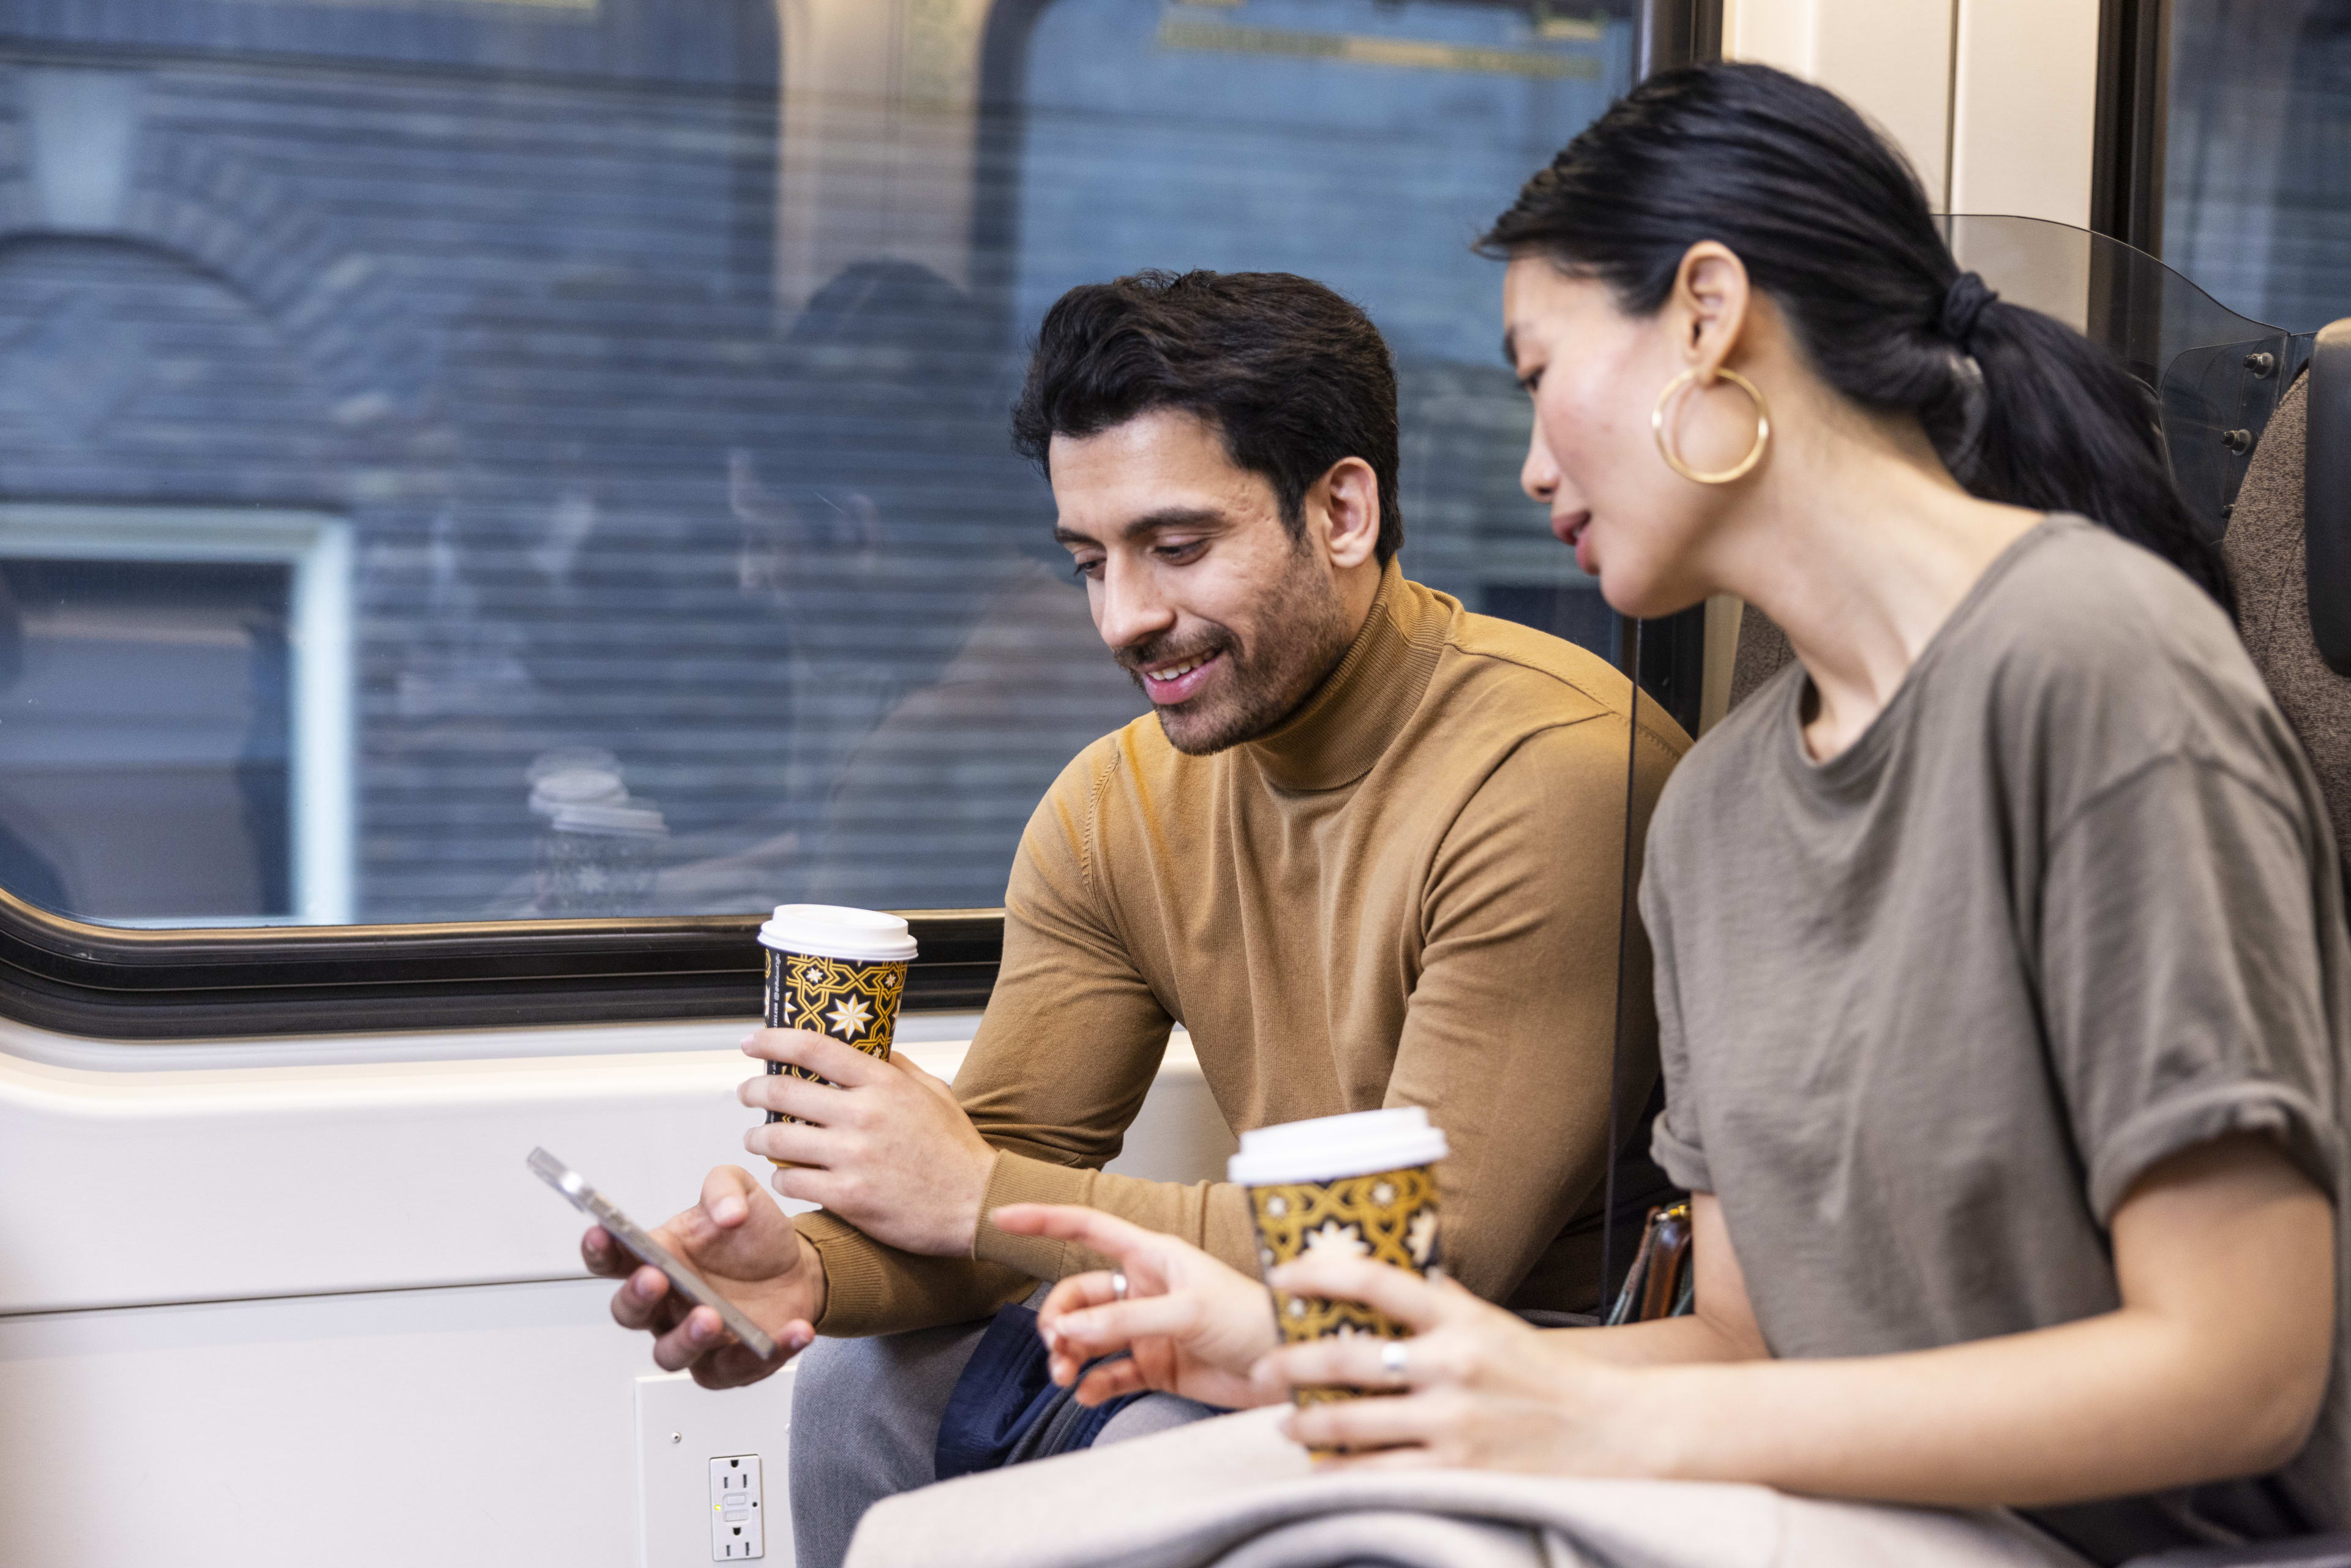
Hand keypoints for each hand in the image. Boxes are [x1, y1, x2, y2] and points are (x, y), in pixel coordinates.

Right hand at [584, 1165, 823, 1388]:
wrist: (798, 1269)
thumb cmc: (755, 1237)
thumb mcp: (743, 1194)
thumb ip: (725, 1189)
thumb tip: (726, 1211)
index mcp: (660, 1258)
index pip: (614, 1258)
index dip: (600, 1249)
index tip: (601, 1234)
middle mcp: (668, 1303)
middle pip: (630, 1312)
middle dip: (637, 1297)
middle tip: (656, 1280)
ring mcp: (694, 1337)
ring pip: (670, 1353)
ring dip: (688, 1338)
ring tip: (713, 1317)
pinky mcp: (728, 1364)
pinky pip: (736, 1370)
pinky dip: (766, 1354)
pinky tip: (792, 1330)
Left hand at [738, 1030, 998, 1255]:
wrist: (974, 1204)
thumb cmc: (956, 1150)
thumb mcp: (934, 1092)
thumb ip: (897, 1067)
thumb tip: (870, 1048)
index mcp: (883, 1084)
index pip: (814, 1048)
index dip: (773, 1040)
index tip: (752, 1042)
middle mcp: (863, 1115)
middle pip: (784, 1090)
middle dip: (753, 1090)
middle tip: (747, 1093)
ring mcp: (853, 1157)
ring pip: (777, 1139)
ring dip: (757, 1137)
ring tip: (756, 1138)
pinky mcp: (847, 1197)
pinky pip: (791, 1181)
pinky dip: (781, 1177)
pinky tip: (786, 1176)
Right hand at [993, 1204, 1278, 1410]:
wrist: (1289, 1366)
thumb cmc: (1253, 1319)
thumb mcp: (1187, 1312)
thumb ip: (1125, 1320)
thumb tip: (1068, 1329)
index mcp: (1152, 1256)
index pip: (1087, 1227)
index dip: (1044, 1219)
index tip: (1002, 1217)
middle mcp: (1145, 1288)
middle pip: (1079, 1295)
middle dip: (1059, 1319)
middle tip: (1056, 1346)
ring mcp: (1147, 1328)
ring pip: (1088, 1336)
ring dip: (1070, 1355)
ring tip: (1065, 1376)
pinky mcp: (1156, 1366)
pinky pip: (1109, 1373)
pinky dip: (1093, 1384)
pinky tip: (1087, 1393)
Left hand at [1252, 1255, 1648, 1472]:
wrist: (1615, 1432)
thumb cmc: (1548, 1375)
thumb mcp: (1497, 1324)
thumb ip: (1446, 1301)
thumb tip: (1400, 1266)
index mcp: (1460, 1319)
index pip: (1376, 1281)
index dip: (1319, 1273)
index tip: (1281, 1278)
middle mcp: (1452, 1366)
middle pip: (1348, 1356)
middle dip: (1291, 1364)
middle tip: (1260, 1371)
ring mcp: (1453, 1423)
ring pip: (1353, 1420)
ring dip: (1307, 1420)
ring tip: (1284, 1421)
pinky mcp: (1458, 1472)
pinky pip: (1380, 1472)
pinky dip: (1341, 1470)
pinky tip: (1320, 1466)